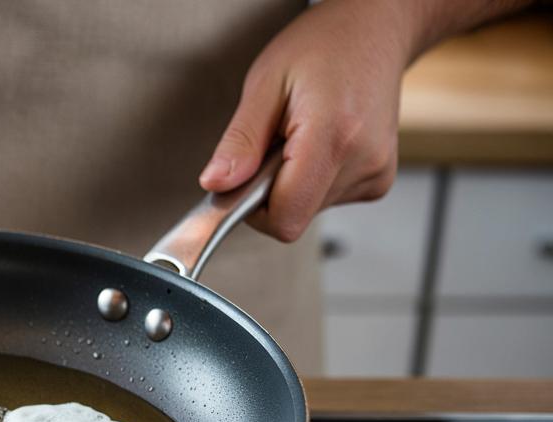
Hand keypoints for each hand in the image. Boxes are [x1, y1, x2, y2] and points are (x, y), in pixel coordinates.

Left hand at [199, 0, 412, 241]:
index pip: (286, 217)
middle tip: (273, 142)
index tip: (243, 180)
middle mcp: (363, 161)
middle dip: (270, 190)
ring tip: (299, 135)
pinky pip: (327, 199)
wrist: (373, 31)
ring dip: (291, 182)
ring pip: (309, 209)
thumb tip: (216, 184)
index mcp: (333, 136)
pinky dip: (312, 179)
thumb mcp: (265, 84)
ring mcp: (376, 173)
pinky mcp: (379, 180)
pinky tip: (318, 142)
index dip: (253, 208)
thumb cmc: (322, 46)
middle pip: (295, 215)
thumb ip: (240, 142)